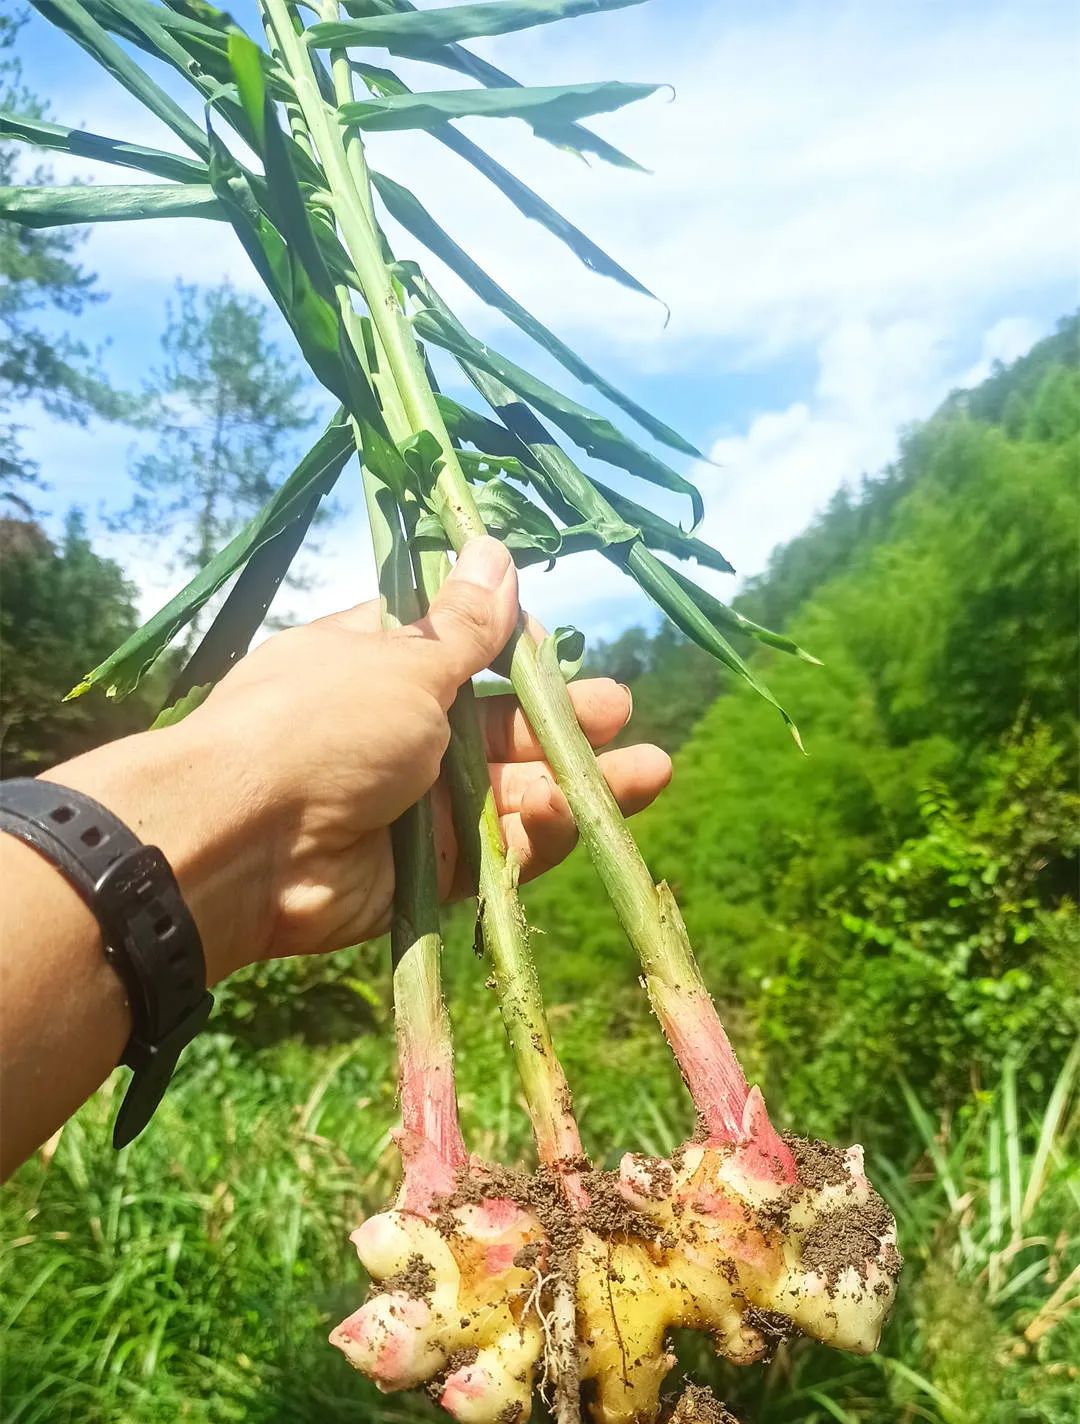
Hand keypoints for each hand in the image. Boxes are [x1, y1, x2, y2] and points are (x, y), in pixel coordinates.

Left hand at [51, 539, 670, 982]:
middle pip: (496, 729)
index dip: (511, 649)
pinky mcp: (425, 875)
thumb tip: (494, 547)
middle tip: (620, 714)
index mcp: (379, 664)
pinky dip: (533, 839)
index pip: (458, 650)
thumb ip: (465, 625)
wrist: (245, 844)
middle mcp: (398, 733)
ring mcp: (412, 808)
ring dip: (574, 784)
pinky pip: (494, 858)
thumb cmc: (319, 726)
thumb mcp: (403, 660)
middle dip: (563, 723)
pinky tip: (571, 815)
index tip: (555, 644)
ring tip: (647, 773)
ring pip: (508, 797)